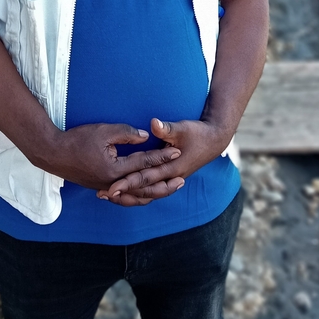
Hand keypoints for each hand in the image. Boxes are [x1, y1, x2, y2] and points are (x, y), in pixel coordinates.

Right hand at [43, 123, 180, 193]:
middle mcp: (113, 184)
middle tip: (181, 178)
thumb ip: (127, 133)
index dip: (161, 156)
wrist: (54, 154)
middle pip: (144, 187)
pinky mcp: (102, 188)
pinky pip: (124, 199)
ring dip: (154, 194)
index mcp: (114, 170)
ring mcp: (107, 189)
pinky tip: (145, 196)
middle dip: (164, 182)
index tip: (177, 151)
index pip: (144, 162)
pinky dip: (137, 199)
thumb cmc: (78, 140)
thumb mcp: (103, 131)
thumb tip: (146, 137)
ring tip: (168, 190)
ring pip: (135, 197)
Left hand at [97, 117, 229, 206]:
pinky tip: (125, 190)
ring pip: (147, 193)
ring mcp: (170, 179)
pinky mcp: (169, 176)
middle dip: (124, 193)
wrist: (214, 141)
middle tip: (103, 194)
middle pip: (144, 190)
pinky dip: (137, 191)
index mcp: (173, 168)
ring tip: (109, 195)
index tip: (111, 186)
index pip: (145, 178)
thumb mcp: (182, 128)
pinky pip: (151, 189)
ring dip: (129, 195)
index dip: (127, 182)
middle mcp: (171, 177)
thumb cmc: (197, 133)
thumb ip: (166, 128)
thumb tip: (153, 123)